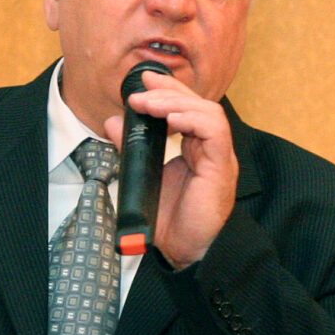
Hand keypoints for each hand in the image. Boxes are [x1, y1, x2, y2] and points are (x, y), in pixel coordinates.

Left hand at [102, 72, 235, 269]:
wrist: (184, 252)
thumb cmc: (170, 221)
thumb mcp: (142, 176)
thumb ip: (130, 149)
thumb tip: (112, 122)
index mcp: (195, 150)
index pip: (187, 109)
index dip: (167, 91)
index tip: (143, 81)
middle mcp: (210, 150)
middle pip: (198, 105)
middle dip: (169, 91)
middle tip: (142, 87)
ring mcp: (219, 158)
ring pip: (208, 113)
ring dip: (176, 103)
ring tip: (149, 104)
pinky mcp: (222, 168)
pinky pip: (214, 131)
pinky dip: (192, 119)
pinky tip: (170, 118)